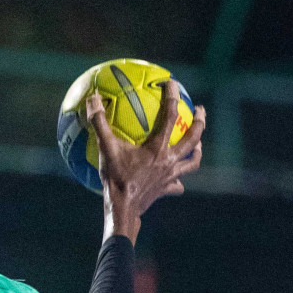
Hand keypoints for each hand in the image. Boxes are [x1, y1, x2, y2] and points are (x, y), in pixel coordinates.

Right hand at [86, 79, 205, 242]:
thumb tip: (92, 98)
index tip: (173, 82)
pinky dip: (179, 180)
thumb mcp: (105, 149)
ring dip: (197, 150)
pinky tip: (176, 178)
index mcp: (158, 147)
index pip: (170, 114)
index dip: (172, 96)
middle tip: (200, 110)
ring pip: (193, 162)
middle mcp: (170, 160)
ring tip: (199, 143)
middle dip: (199, 121)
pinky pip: (178, 184)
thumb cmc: (115, 179)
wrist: (123, 210)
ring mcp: (171, 176)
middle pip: (193, 138)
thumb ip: (100, 123)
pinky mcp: (167, 189)